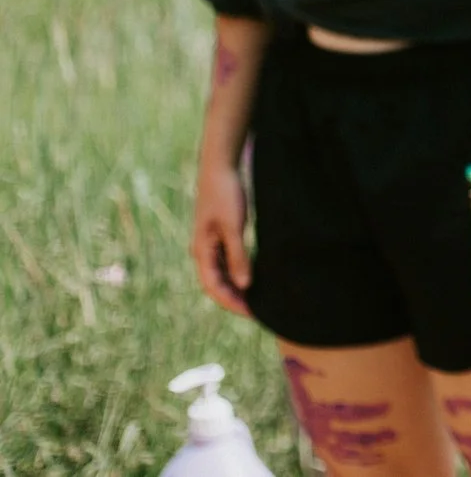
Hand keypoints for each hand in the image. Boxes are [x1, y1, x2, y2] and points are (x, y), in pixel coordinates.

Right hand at [190, 160, 251, 316]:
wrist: (220, 167)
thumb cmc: (226, 195)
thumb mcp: (234, 227)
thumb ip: (238, 256)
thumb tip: (244, 284)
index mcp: (202, 251)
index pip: (214, 287)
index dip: (231, 302)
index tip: (251, 313)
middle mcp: (203, 251)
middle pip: (217, 284)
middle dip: (234, 299)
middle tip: (258, 311)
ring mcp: (210, 243)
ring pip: (222, 274)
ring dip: (236, 287)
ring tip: (257, 299)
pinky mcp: (219, 235)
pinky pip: (227, 261)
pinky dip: (238, 272)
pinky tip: (253, 277)